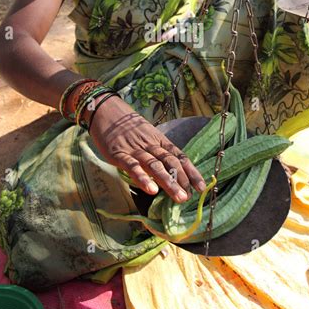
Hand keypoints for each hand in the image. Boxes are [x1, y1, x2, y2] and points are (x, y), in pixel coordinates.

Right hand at [87, 94, 206, 202]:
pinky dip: (142, 178)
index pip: (180, 156)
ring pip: (155, 165)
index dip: (191, 172)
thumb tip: (171, 172)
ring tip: (178, 197)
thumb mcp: (147, 136)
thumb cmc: (128, 128)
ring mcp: (135, 149)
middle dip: (182, 180)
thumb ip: (157, 152)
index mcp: (159, 141)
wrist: (106, 110)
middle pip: (171, 162)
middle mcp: (151, 145)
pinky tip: (151, 190)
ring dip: (169, 182)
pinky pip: (132, 166)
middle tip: (190, 197)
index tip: (202, 187)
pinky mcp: (119, 153)